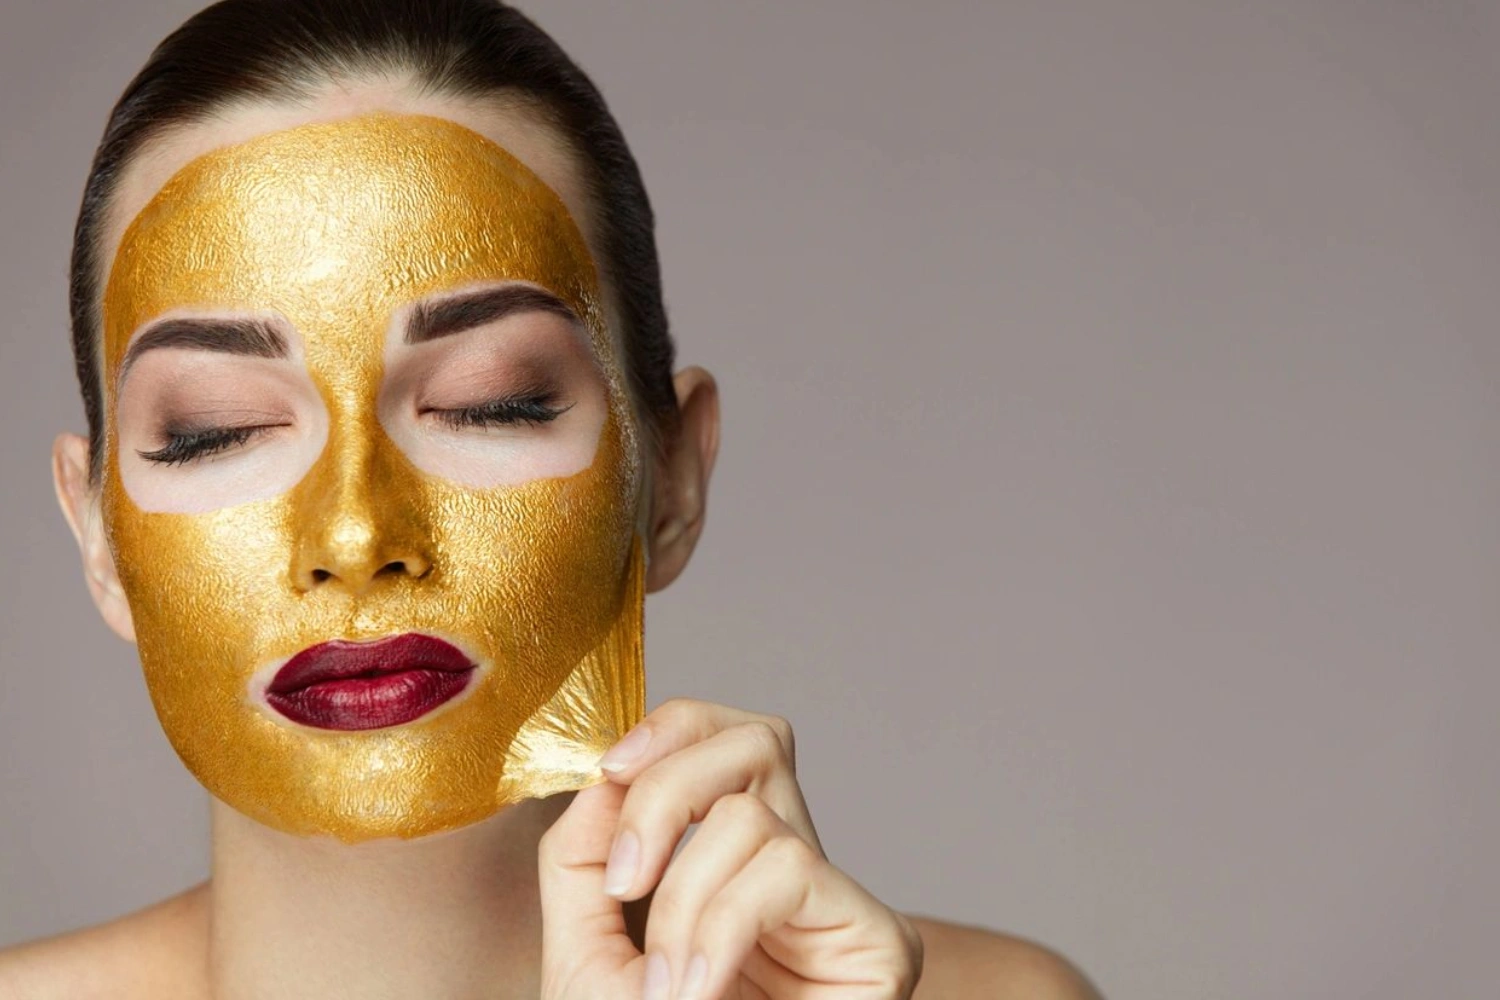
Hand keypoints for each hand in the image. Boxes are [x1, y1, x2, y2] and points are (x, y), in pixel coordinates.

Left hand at [538, 698, 923, 998]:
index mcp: (728, 867)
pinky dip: (720, 926)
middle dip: (669, 791)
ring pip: (754, 815)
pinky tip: (701, 989)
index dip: (672, 730)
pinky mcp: (883, 942)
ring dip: (682, 903)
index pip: (726, 741)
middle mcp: (791, 872)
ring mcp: (839, 906)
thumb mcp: (584, 958)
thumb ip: (582, 860)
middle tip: (623, 881)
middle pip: (756, 740)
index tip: (609, 770)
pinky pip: (787, 869)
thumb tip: (604, 777)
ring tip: (670, 988)